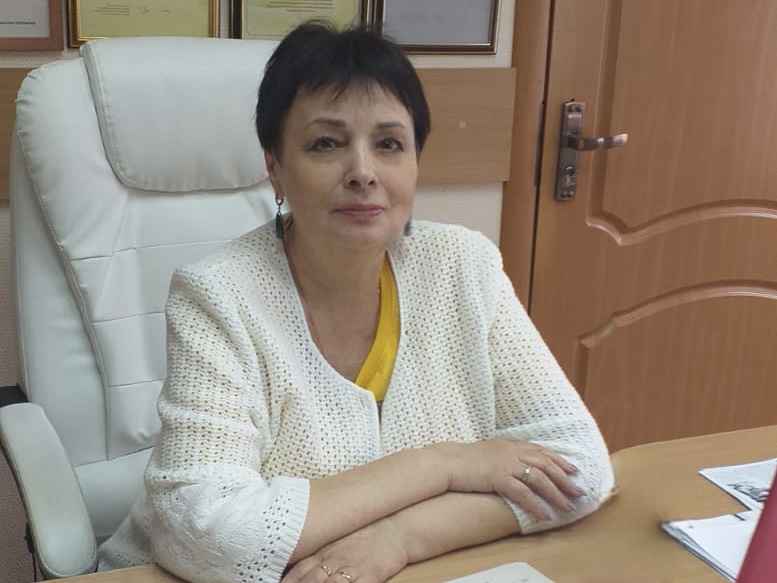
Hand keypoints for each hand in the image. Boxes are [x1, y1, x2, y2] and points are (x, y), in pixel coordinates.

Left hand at [282, 520, 407, 582]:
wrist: (395, 528)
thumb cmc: (366, 534)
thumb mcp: (338, 540)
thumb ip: (320, 554)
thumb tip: (297, 563)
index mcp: (324, 552)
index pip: (297, 571)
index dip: (286, 582)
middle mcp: (334, 561)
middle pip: (308, 582)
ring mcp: (351, 569)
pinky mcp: (369, 576)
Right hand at [442, 439, 583, 520]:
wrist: (447, 462)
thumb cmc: (465, 459)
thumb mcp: (489, 451)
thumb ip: (505, 454)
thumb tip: (516, 463)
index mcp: (511, 445)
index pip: (541, 451)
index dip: (559, 460)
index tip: (573, 469)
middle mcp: (512, 452)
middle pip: (546, 465)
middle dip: (565, 479)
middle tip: (579, 491)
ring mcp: (506, 465)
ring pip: (539, 479)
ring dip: (556, 494)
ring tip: (568, 507)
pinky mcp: (498, 478)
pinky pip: (522, 493)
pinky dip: (535, 505)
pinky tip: (544, 515)